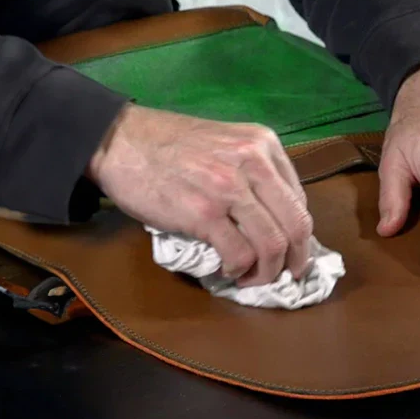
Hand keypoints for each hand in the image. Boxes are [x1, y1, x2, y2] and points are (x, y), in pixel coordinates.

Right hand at [86, 103, 312, 285]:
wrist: (120, 140)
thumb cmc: (172, 145)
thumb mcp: (228, 144)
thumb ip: (255, 172)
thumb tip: (276, 219)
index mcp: (264, 144)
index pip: (299, 200)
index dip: (298, 234)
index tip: (289, 250)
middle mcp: (254, 163)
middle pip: (296, 225)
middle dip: (296, 259)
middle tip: (285, 275)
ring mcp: (230, 188)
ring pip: (273, 245)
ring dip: (268, 272)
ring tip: (253, 277)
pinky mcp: (204, 213)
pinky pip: (239, 254)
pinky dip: (239, 270)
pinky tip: (228, 269)